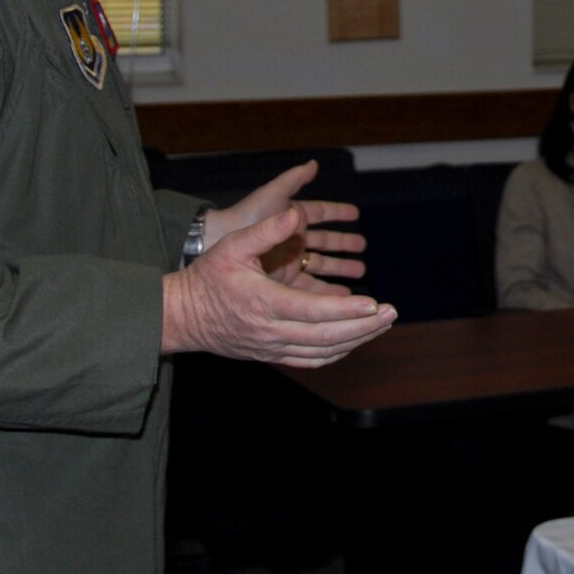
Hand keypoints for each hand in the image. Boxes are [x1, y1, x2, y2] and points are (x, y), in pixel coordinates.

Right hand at [162, 205, 395, 366]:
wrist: (181, 317)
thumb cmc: (207, 278)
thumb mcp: (232, 245)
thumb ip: (266, 230)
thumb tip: (295, 213)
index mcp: (263, 303)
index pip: (313, 312)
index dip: (346, 310)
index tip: (374, 304)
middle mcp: (270, 331)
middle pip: (325, 337)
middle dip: (363, 327)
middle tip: (391, 314)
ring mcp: (271, 347)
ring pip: (322, 352)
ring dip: (356, 340)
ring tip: (382, 325)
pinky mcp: (271, 355)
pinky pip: (311, 360)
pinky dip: (337, 352)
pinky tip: (356, 340)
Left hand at [205, 160, 367, 289]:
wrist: (217, 244)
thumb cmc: (245, 217)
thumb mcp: (272, 194)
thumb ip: (294, 180)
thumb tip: (314, 164)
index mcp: (291, 217)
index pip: (321, 213)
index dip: (339, 213)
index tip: (355, 215)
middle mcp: (292, 239)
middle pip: (325, 241)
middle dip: (344, 245)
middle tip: (362, 248)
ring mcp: (289, 260)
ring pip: (322, 265)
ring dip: (340, 268)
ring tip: (359, 273)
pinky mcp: (284, 281)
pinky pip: (311, 286)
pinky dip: (327, 291)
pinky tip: (341, 296)